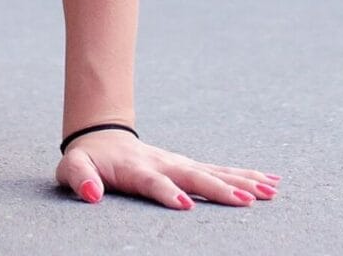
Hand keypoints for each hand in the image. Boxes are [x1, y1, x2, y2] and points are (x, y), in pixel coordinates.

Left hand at [56, 129, 280, 209]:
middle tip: (246, 201)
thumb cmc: (87, 160)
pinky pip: (218, 171)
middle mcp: (162, 164)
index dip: (167, 192)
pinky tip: (269, 183)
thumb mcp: (72, 168)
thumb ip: (79, 179)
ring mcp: (177, 163)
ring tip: (269, 192)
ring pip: (212, 172)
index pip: (152, 182)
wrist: (101, 137)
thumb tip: (91, 195)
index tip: (185, 205)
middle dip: (218, 189)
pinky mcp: (187, 167)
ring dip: (240, 182)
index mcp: (134, 169)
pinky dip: (244, 177)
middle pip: (192, 176)